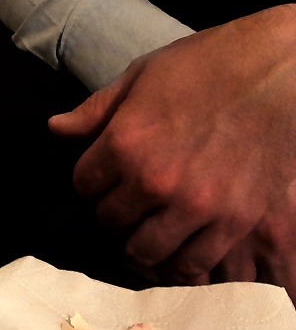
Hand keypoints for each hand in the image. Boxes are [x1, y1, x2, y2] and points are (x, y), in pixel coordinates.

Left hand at [49, 5, 295, 281]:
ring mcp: (203, 207)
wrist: (283, 70)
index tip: (105, 176)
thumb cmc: (210, 64)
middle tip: (130, 202)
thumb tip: (56, 129)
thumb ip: (97, 110)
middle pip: (113, 223)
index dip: (92, 181)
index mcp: (126, 143)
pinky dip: (186, 260)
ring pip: (151, 253)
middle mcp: (159, 181)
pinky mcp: (244, 223)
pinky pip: (199, 265)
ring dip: (147, 242)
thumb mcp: (142, 75)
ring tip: (154, 226)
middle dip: (116, 212)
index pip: (84, 186)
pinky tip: (185, 244)